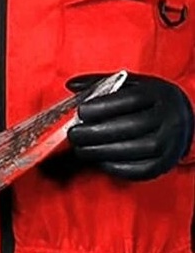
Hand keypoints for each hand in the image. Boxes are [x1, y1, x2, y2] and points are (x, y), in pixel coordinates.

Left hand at [66, 73, 193, 180]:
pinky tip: (97, 159)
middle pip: (130, 127)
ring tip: (80, 148)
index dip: (103, 107)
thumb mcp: (131, 85)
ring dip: (99, 151)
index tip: (80, 111)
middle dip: (95, 133)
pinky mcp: (164, 165)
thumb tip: (71, 85)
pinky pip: (137, 170)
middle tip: (73, 134)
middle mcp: (169, 119)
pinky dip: (113, 166)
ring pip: (132, 150)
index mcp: (159, 95)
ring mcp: (169, 144)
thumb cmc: (148, 101)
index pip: (131, 100)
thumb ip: (102, 83)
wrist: (180, 121)